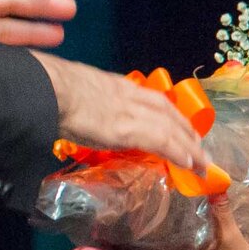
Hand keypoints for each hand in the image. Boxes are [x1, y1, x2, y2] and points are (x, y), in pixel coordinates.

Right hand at [32, 53, 205, 171]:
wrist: (45, 89)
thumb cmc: (48, 88)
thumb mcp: (73, 89)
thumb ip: (86, 101)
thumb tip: (82, 113)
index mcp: (114, 85)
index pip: (150, 98)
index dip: (169, 113)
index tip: (178, 125)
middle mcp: (128, 95)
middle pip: (167, 111)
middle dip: (185, 129)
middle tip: (198, 146)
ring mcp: (129, 112)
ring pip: (170, 127)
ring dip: (190, 145)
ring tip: (202, 162)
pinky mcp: (126, 130)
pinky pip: (161, 141)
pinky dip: (178, 152)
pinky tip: (190, 164)